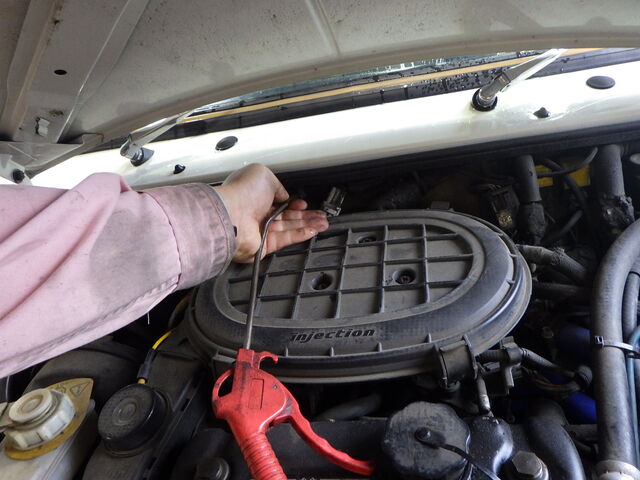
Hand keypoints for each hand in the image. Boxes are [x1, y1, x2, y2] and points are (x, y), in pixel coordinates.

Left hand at [214, 164, 328, 262]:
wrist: (231, 216)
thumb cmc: (240, 193)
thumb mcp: (263, 175)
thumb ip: (278, 185)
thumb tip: (285, 195)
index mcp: (254, 197)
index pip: (280, 202)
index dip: (295, 203)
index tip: (306, 204)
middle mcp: (257, 215)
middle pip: (287, 217)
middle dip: (306, 216)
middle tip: (321, 216)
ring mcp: (260, 231)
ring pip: (289, 228)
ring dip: (308, 225)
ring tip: (323, 223)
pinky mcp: (263, 246)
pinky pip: (286, 239)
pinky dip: (301, 234)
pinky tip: (313, 230)